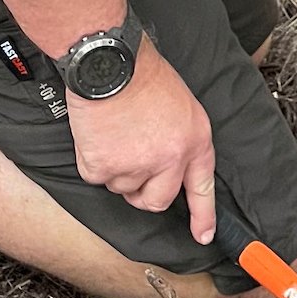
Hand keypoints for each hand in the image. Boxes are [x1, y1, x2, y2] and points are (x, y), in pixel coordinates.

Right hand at [66, 41, 217, 243]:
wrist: (110, 62)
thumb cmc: (143, 73)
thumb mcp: (181, 104)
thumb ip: (180, 139)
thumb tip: (168, 165)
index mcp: (194, 141)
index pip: (201, 187)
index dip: (203, 216)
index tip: (203, 236)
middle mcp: (170, 160)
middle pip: (157, 201)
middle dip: (144, 193)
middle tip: (133, 168)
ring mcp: (136, 167)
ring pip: (123, 189)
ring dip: (117, 170)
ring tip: (115, 134)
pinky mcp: (104, 167)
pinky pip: (97, 178)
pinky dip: (93, 161)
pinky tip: (97, 135)